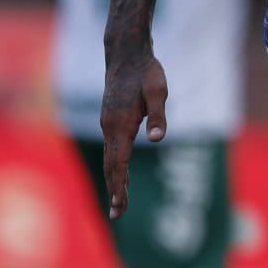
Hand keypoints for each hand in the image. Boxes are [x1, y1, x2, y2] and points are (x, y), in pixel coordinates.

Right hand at [100, 46, 168, 219]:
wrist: (126, 53)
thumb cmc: (146, 71)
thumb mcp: (158, 90)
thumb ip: (158, 115)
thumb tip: (157, 139)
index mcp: (121, 123)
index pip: (118, 162)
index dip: (119, 185)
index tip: (119, 206)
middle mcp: (110, 126)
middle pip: (111, 165)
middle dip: (115, 190)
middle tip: (117, 214)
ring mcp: (109, 123)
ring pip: (110, 157)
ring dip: (114, 180)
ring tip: (119, 202)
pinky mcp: (111, 118)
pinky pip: (112, 147)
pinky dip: (115, 165)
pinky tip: (120, 173)